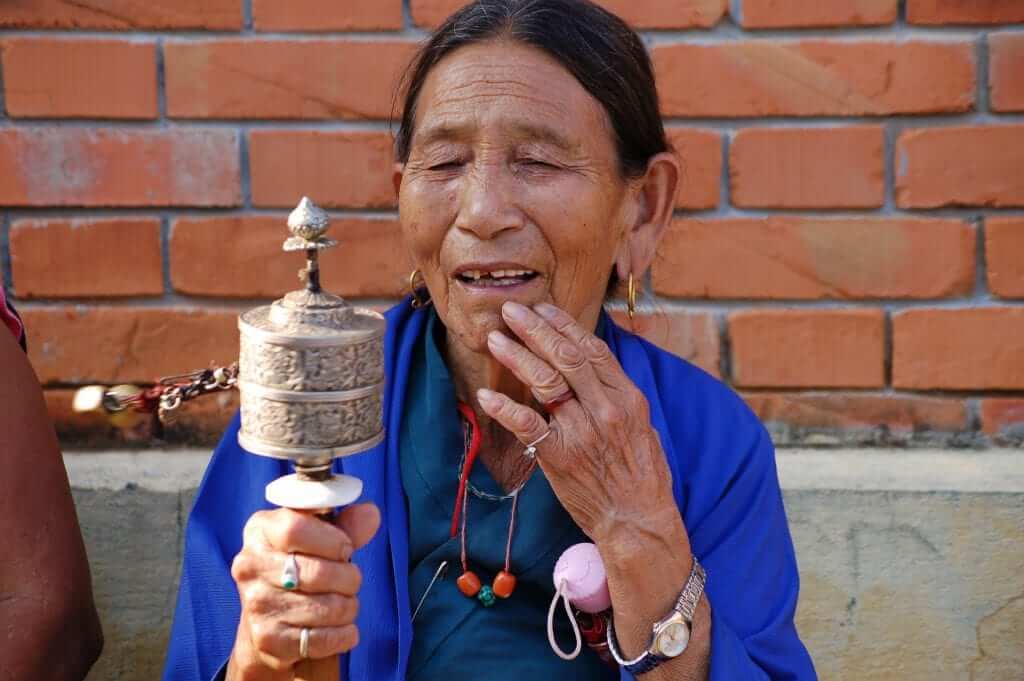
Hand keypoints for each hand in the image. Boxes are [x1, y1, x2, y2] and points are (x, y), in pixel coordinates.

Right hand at [227, 504, 380, 680]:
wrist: (269, 618)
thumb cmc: (301, 566)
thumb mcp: (320, 537)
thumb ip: (347, 526)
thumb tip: (370, 514)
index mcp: (260, 530)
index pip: (295, 529)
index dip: (332, 540)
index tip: (345, 548)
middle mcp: (251, 566)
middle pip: (317, 572)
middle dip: (349, 578)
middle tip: (350, 580)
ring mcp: (256, 604)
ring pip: (326, 608)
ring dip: (348, 607)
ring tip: (344, 603)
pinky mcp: (267, 639)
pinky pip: (322, 639)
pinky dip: (343, 634)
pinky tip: (342, 627)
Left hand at [477, 301, 687, 554]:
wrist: (638, 520)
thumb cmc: (642, 475)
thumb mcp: (642, 426)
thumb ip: (616, 395)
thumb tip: (589, 365)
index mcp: (627, 398)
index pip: (592, 349)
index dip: (564, 325)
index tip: (543, 308)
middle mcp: (605, 409)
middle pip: (565, 357)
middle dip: (535, 329)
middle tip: (511, 310)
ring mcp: (582, 433)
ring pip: (545, 382)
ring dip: (517, 356)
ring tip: (495, 338)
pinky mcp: (560, 457)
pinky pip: (528, 426)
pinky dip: (505, 408)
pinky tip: (486, 395)